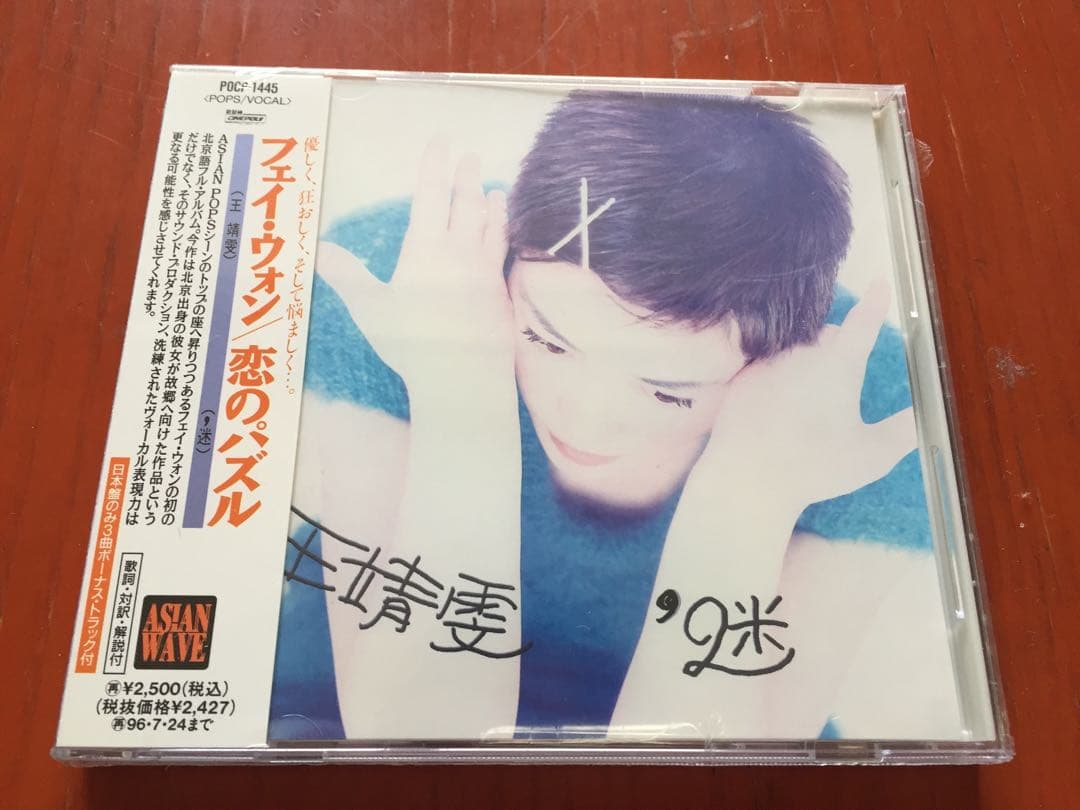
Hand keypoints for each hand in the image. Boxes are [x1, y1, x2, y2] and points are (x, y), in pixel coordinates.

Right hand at [316, 140, 513, 398]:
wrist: (465, 376)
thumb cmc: (412, 343)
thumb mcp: (370, 309)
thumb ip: (346, 276)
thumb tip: (318, 249)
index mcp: (426, 249)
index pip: (431, 196)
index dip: (435, 166)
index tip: (441, 142)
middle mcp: (460, 253)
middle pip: (466, 206)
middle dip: (466, 179)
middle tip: (471, 157)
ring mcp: (485, 274)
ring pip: (491, 229)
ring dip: (493, 207)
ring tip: (496, 191)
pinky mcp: (500, 296)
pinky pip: (503, 258)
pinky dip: (505, 241)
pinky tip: (506, 243)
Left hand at [703, 278, 917, 508]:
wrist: (749, 478)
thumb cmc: (815, 468)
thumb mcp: (873, 454)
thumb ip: (904, 429)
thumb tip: (928, 414)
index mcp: (838, 364)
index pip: (862, 324)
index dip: (874, 304)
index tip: (880, 283)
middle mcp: (801, 353)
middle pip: (825, 335)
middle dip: (836, 347)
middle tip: (839, 385)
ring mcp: (767, 361)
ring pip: (793, 347)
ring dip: (804, 360)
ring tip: (805, 400)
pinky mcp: (742, 376)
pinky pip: (764, 363)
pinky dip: (775, 375)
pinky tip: (776, 404)